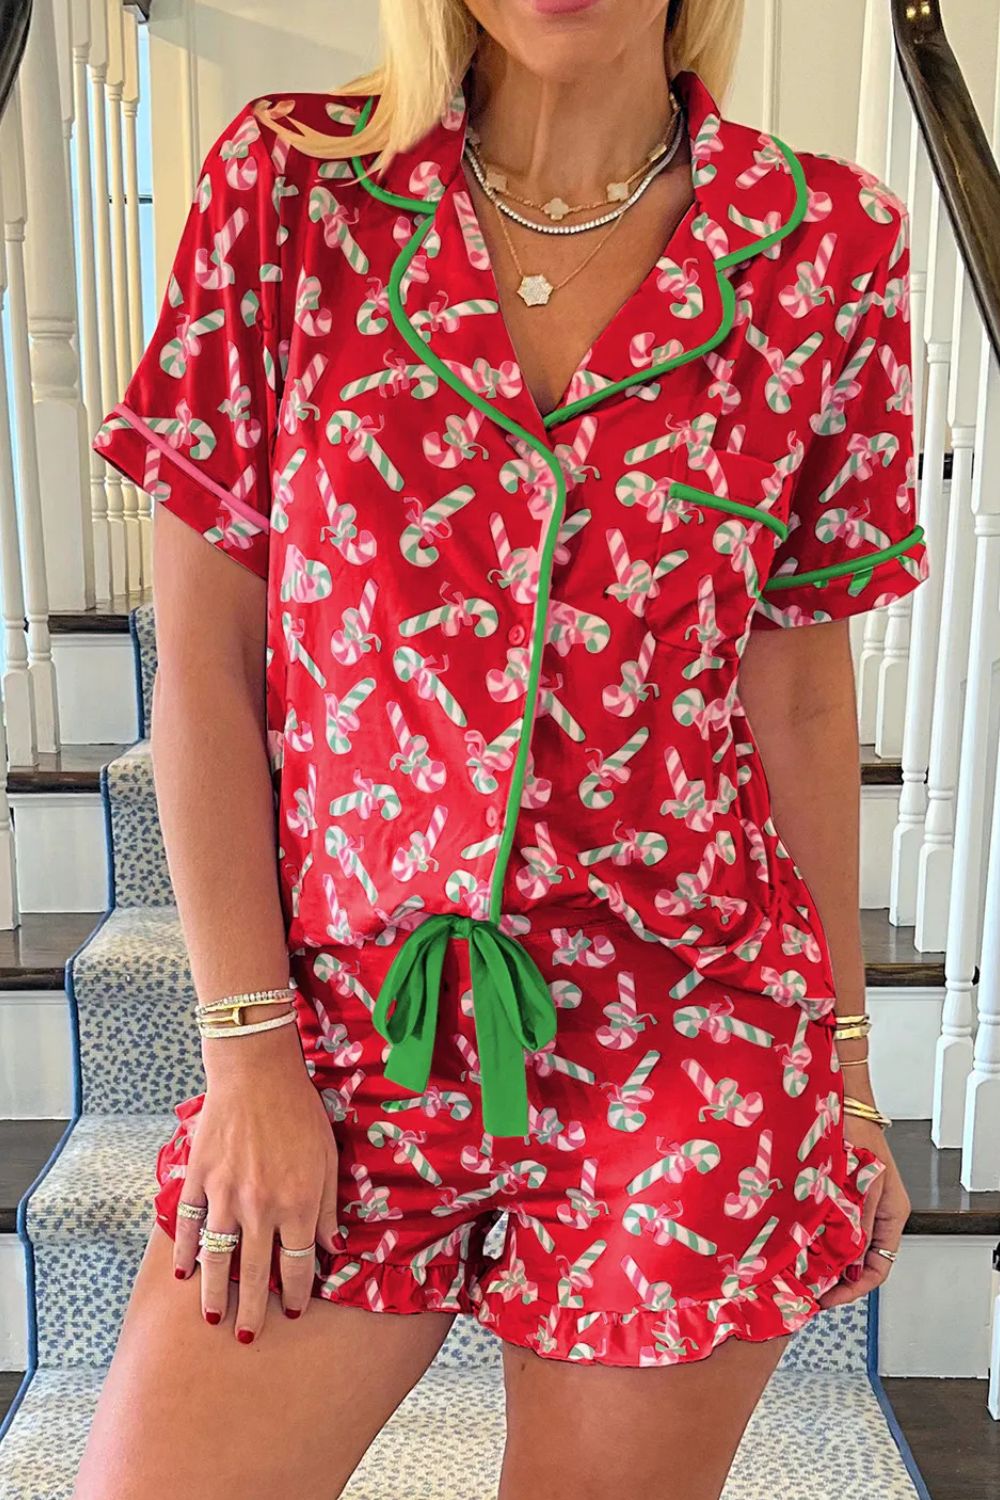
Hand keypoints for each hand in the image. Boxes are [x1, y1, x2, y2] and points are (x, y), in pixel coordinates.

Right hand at [171, 1055, 340, 1340]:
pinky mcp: (199, 1181)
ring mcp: (225, 1196)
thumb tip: (332, 1247)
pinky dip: (187, 1252)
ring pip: (219, 1259)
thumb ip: (327, 1206)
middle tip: (248, 1337)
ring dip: (216, 1294)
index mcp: (297, 1204)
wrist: (256, 1074)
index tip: (293, 1312)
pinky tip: (185, 1273)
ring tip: (215, 1318)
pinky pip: (191, 1226)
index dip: (296, 1294)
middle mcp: (260, 1208)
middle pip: (255, 1273)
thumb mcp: (327, 1158)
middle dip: (253, 1311)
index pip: (297, 1266)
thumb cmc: (299, 1112)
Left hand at [816, 1115, 909, 1308]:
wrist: (843, 1105)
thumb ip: (863, 1220)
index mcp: (892, 1215)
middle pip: (861, 1263)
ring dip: (825, 1262)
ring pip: (844, 1247)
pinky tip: (798, 1245)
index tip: (831, 1298)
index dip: (856, 1289)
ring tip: (801, 1274)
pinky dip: (817, 1241)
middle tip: (811, 1292)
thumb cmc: (860, 1132)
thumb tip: (854, 1258)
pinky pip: (831, 1229)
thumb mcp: (867, 1182)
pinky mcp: (839, 1198)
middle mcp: (876, 1216)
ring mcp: (857, 1208)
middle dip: (838, 1280)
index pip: (880, 1267)